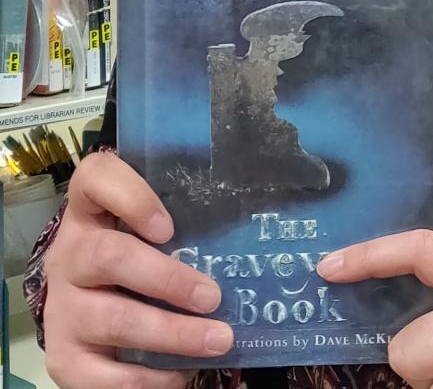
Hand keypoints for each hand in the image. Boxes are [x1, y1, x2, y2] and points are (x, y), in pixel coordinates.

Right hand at [42, 150, 233, 388]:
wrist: (84, 306)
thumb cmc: (136, 252)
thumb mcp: (151, 225)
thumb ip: (184, 215)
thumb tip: (254, 224)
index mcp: (90, 209)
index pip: (97, 178)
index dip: (131, 198)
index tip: (169, 226)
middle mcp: (69, 255)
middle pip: (110, 256)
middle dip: (168, 279)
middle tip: (215, 297)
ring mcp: (62, 309)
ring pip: (114, 319)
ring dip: (173, 334)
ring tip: (219, 339)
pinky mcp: (64, 359)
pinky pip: (102, 376)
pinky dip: (148, 379)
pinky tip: (182, 373)